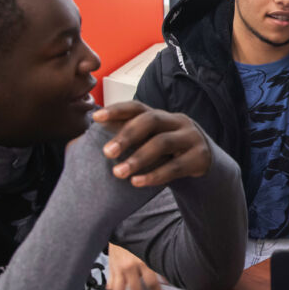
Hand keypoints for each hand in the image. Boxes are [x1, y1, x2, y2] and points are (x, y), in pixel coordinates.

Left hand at [91, 101, 211, 185]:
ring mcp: (191, 138)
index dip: (117, 110)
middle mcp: (176, 122)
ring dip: (139, 158)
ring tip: (118, 173)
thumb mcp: (150, 141)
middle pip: (151, 120)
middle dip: (127, 135)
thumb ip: (127, 138)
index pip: (137, 107)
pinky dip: (155, 175)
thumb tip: (85, 137)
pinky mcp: (200, 158)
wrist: (204, 162)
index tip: (96, 117)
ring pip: (163, 143)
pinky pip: (176, 166)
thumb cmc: (167, 152)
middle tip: (107, 153)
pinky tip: (137, 182)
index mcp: (160, 116)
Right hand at [106, 243, 165, 289]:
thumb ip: (158, 263)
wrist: (120, 227)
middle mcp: (129, 267)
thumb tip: (167, 278)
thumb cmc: (137, 238)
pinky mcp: (110, 270)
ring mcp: (117, 270)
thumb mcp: (151, 248)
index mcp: (142, 261)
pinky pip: (110, 287)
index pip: (151, 283)